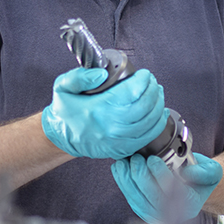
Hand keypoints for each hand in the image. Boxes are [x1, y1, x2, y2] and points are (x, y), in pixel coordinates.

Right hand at [41, 67, 166, 158]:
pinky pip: (148, 136)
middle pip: (143, 107)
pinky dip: (158, 123)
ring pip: (149, 122)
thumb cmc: (65, 113)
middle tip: (152, 81)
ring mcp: (118, 140)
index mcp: (98, 110)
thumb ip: (80, 76)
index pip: (130, 93)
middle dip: (152, 90)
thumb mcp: (63, 87)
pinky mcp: (123, 148)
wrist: (62, 137)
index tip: (144, 74)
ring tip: (157, 92)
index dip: (142, 81)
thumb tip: (102, 74)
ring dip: (158, 105)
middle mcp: (110, 127)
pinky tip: (160, 113)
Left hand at [110, 152, 222, 223]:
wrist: (192, 185)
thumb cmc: (201, 176)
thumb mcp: (212, 171)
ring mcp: (157, 214)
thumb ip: (204, 172)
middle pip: (151, 197)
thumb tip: (186, 173)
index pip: (173, 192)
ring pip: (138, 200)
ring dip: (127, 180)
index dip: (160, 175)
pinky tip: (119, 170)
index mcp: (190, 205)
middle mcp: (172, 215)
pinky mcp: (144, 210)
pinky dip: (123, 184)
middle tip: (136, 158)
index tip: (152, 159)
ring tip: (124, 162)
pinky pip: (131, 199)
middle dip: (140, 176)